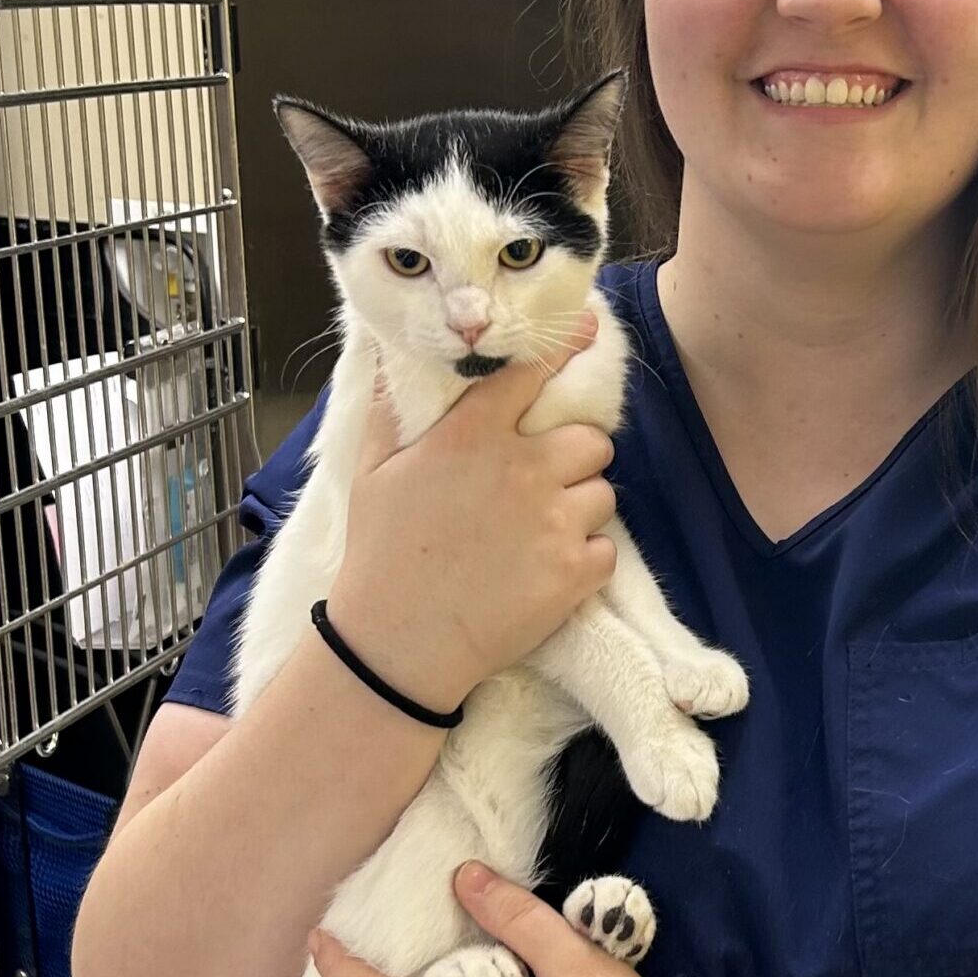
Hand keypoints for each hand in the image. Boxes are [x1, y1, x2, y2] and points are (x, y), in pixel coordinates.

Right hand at [327, 318, 619, 712]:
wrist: (396, 646)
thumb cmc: (380, 556)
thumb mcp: (371, 474)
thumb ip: (390, 410)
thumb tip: (392, 355)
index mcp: (473, 436)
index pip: (532, 373)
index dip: (565, 348)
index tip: (590, 330)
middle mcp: (522, 468)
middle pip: (592, 439)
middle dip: (576, 459)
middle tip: (545, 485)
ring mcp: (554, 521)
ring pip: (603, 492)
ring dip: (582, 509)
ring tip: (542, 535)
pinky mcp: (575, 572)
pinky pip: (607, 548)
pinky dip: (587, 560)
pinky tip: (548, 573)